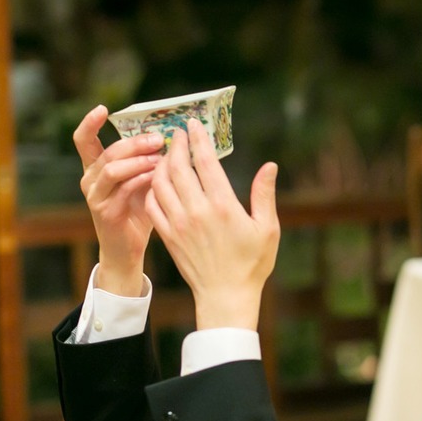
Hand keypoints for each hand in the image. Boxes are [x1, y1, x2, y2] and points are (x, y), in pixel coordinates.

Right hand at [74, 105, 162, 295]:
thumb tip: (169, 137)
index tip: (102, 108)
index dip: (90, 123)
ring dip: (138, 160)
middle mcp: (90, 180)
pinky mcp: (105, 212)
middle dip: (134, 143)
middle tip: (159, 138)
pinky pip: (122, 189)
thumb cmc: (138, 212)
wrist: (128, 250)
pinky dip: (141, 179)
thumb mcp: (143, 182)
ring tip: (161, 157)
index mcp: (96, 169)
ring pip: (112, 168)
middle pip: (107, 152)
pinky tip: (157, 176)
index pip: (84, 140)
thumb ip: (148, 162)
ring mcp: (95, 197)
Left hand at [145, 119, 279, 330]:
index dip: (197, 139)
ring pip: (160, 182)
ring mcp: (179, 223)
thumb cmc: (252, 264)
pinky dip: (152, 187)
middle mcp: (197, 211)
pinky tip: (158, 181)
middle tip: (177, 133)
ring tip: (168, 155)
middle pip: (178, 167)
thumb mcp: (267, 228)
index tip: (192, 124)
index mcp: (223, 205)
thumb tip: (269, 166)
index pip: (204, 162)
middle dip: (176, 145)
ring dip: (161, 164)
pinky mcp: (168, 235)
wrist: (225, 296)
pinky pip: (152, 204)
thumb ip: (264, 194)